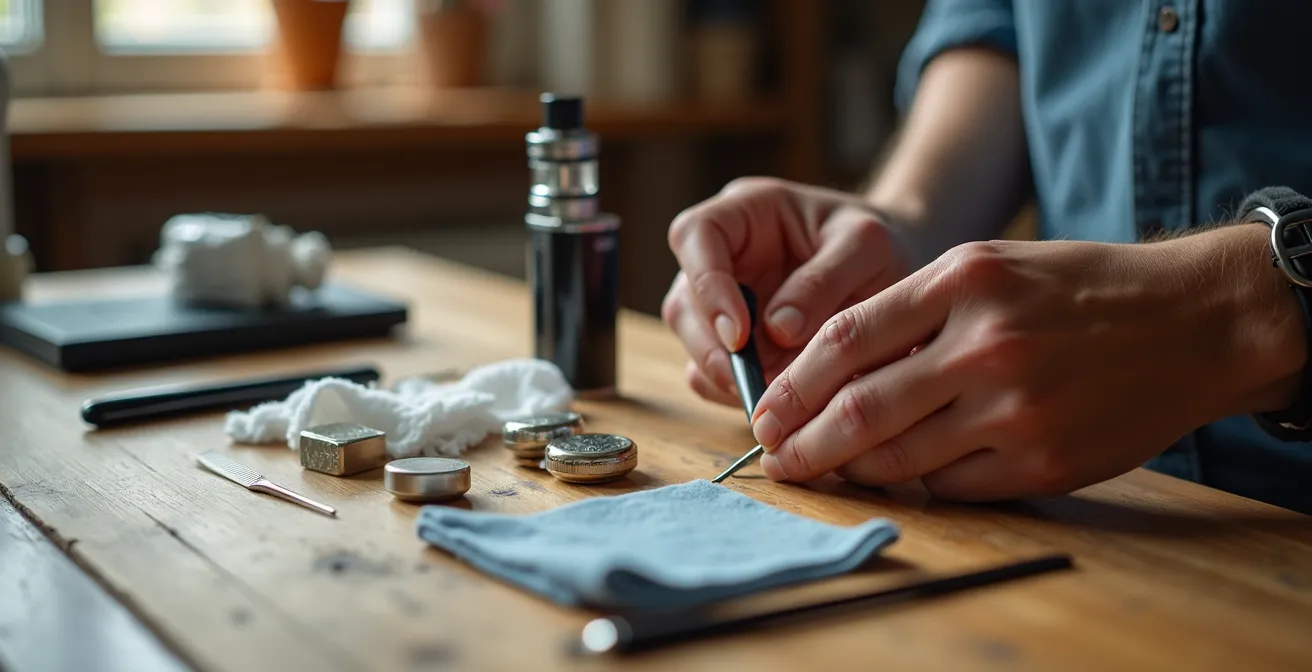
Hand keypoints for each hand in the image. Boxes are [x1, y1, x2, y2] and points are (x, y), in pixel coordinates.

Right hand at [662, 178, 917, 406]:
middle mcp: (722, 255)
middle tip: (755, 383)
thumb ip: (823, 281)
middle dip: (713, 347)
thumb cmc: (879, 246)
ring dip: (725, 374)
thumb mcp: (866, 248)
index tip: (738, 334)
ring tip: (775, 396)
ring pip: (692, 342)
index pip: (695, 234)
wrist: (897, 277)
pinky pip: (710, 374)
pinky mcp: (729, 343)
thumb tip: (777, 330)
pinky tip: (775, 400)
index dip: (706, 284)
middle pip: (684, 301)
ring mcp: (720, 301)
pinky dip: (735, 392)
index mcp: (745, 212)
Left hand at [749, 230, 1304, 500]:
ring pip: (900, 455)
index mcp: (962, 281)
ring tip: (825, 470)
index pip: (844, 339)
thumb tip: (832, 375)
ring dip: (852, 469)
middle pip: (860, 407)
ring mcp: (1016, 407)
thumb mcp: (991, 267)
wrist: (1191, 320)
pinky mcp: (1043, 459)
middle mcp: (984, 343)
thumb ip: (913, 313)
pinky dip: (915, 483)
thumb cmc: (1079, 289)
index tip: (764, 410)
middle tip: (776, 458)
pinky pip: (950, 483)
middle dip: (803, 442)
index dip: (791, 383)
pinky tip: (898, 477)